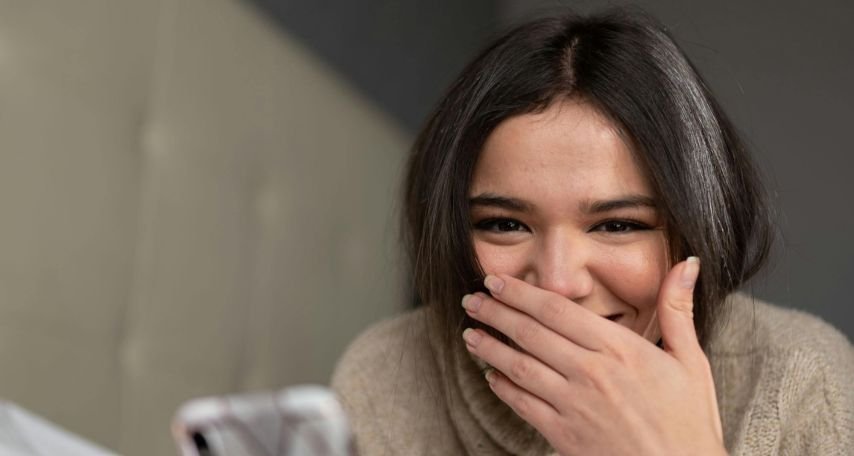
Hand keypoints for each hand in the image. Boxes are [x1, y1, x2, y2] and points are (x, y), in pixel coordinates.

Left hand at [461, 258, 726, 454]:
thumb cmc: (689, 424)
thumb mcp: (691, 362)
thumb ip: (678, 310)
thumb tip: (687, 264)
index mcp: (620, 349)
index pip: (557, 310)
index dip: (521, 293)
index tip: (497, 281)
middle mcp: (591, 373)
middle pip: (530, 333)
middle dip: (496, 312)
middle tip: (472, 299)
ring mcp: (574, 405)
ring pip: (519, 366)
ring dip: (489, 347)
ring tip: (470, 333)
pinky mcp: (564, 436)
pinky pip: (523, 405)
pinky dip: (503, 388)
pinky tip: (491, 376)